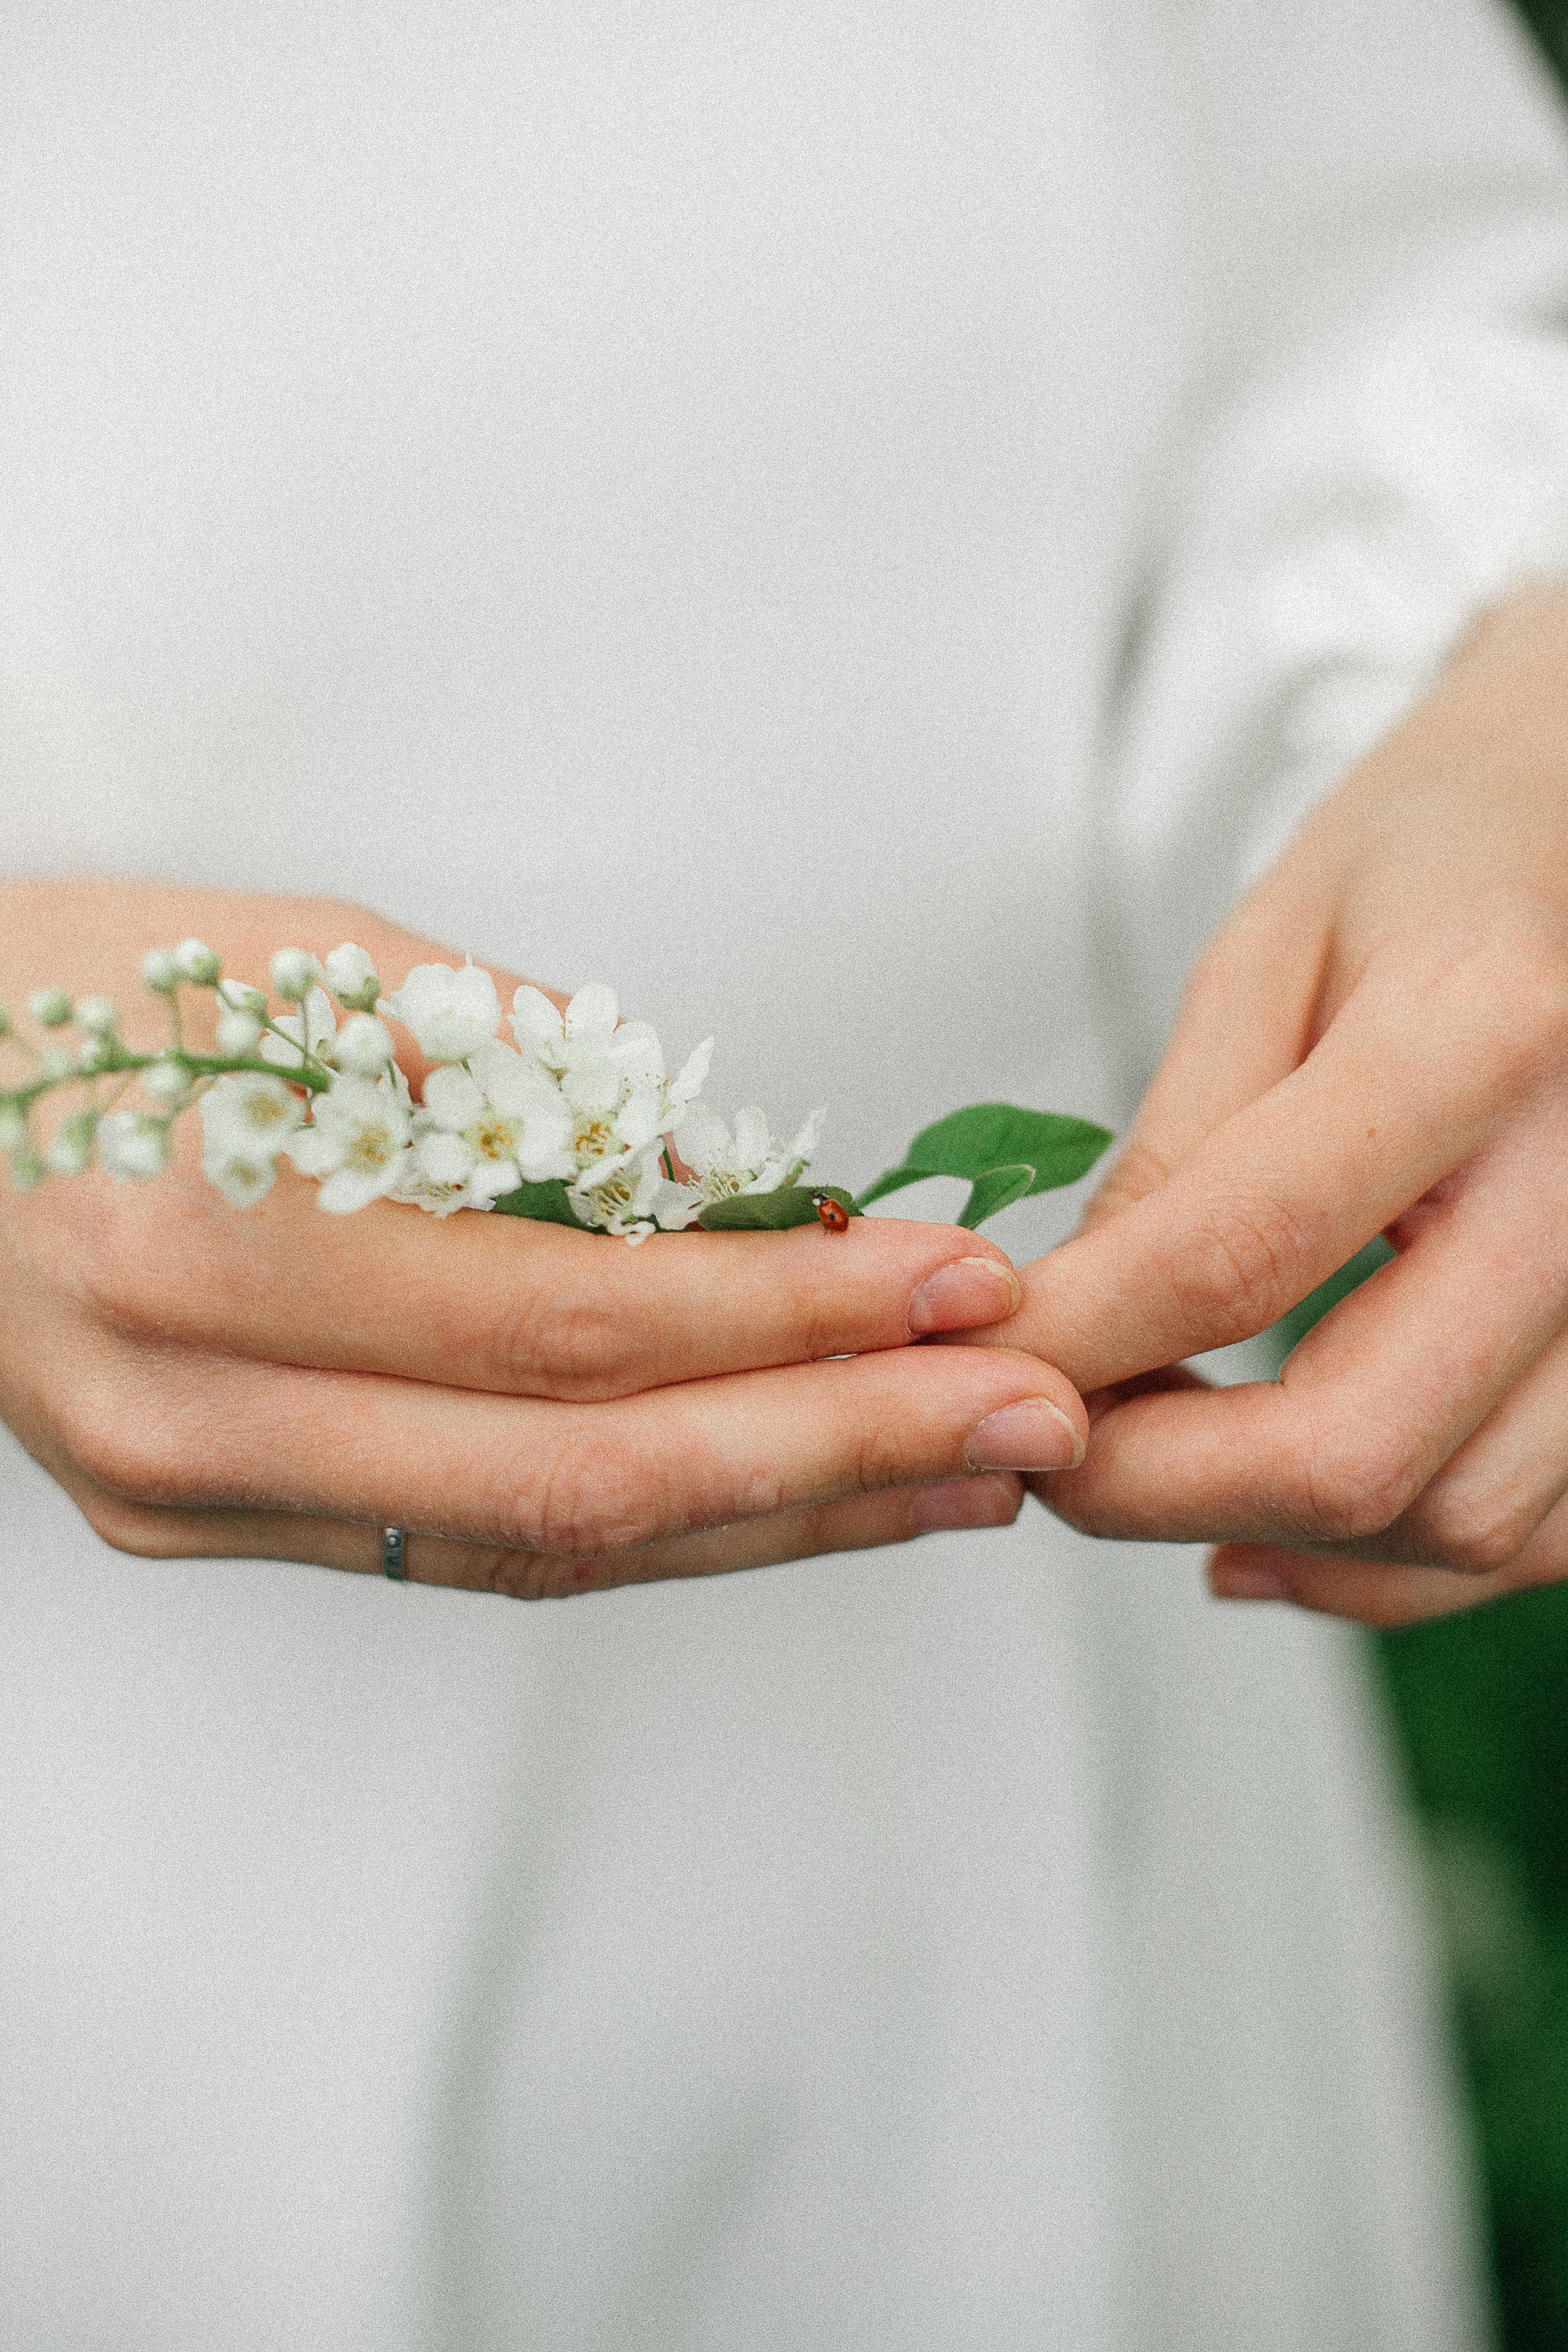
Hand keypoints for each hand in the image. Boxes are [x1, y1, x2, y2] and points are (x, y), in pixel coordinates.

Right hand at [0, 880, 1086, 1595]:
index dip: (785, 1315)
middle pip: (580, 1470)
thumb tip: (718, 1186)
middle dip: (832, 1447)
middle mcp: (189, 1411)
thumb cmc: (67, 999)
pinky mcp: (212, 1522)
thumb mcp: (285, 965)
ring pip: (543, 1544)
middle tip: (1027, 1420)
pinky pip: (472, 1544)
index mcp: (199, 1241)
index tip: (957, 1282)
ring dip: (775, 1514)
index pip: (565, 1318)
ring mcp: (192, 1495)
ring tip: (956, 1475)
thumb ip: (507, 1080)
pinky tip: (790, 1488)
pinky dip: (654, 1521)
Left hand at [957, 582, 1567, 1626]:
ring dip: (1269, 1534)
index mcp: (1480, 1030)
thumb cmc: (1449, 858)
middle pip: (1361, 1442)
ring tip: (1149, 1471)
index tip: (977, 1357)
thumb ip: (1178, 1151)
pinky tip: (1270, 1533)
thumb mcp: (1273, 950)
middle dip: (1158, 1487)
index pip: (1238, 1254)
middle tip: (1045, 1447)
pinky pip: (1540, 1535)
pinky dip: (1389, 1566)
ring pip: (1458, 1520)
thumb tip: (1061, 1327)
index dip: (1077, 1344)